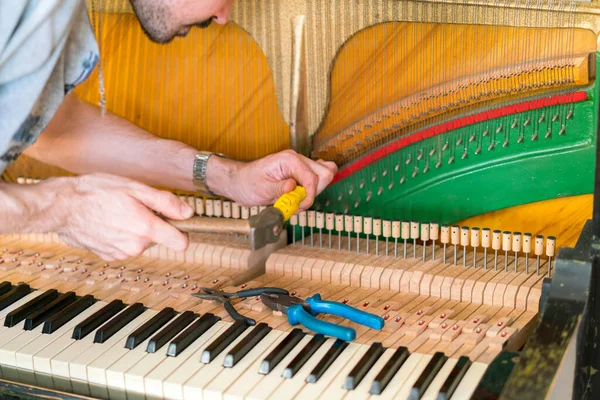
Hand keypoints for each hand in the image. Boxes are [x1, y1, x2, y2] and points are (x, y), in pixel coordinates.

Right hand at [52, 174, 193, 260]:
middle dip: (152, 224)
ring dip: (135, 229)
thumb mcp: (135, 188)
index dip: (183, 231)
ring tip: (118, 212)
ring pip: (141, 242)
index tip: (178, 221)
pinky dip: (121, 235)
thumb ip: (165, 203)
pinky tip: (108, 221)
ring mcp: (120, 253)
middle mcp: (135, 246)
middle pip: (159, 238)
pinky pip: (125, 245)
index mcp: (145, 230)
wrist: (61, 207)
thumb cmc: (96, 192)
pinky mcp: (108, 256)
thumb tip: (188, 213)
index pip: (181, 243)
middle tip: (135, 206)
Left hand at [206, 150, 337, 210]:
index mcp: (289, 160)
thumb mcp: (262, 188)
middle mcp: (297, 160)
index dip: (309, 195)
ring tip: (294, 201)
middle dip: (314, 192)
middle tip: (297, 202)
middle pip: (324, 174)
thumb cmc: (248, 183)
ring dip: (312, 193)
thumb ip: (280, 188)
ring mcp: (300, 166)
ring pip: (323, 177)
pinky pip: (316, 181)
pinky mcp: (299, 174)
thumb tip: (294, 187)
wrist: (240, 182)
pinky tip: (297, 198)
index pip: (312, 177)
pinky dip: (311, 192)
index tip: (300, 206)